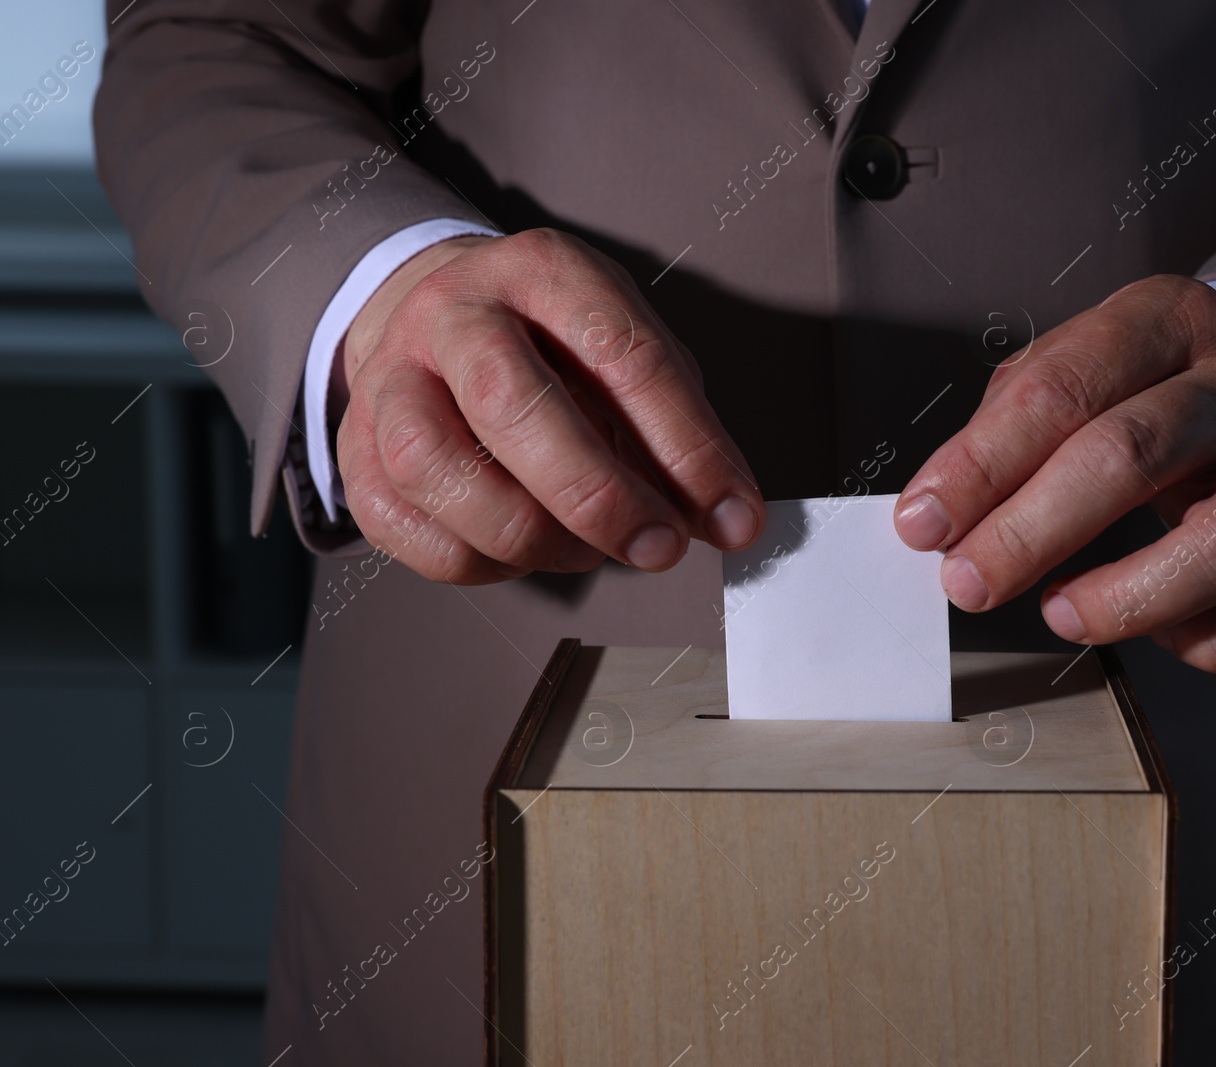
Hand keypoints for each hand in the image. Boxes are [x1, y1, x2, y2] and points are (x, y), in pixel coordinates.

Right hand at [332, 230, 764, 582]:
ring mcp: (390, 377)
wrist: (436, 314)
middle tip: (659, 548)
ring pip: (435, 467)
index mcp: (543, 272)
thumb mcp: (628, 351)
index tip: (735, 516)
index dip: (688, 448)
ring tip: (585, 550)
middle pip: (512, 405)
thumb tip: (724, 518)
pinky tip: (522, 552)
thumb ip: (678, 429)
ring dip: (528, 534)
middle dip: (598, 496)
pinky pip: (400, 523)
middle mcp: (454, 313)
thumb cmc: (555, 343)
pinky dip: (474, 560)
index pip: (622, 356)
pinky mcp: (354, 446)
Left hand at [894, 275, 1215, 673]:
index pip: (1062, 390)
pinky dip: (1213, 640)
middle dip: (1031, 532)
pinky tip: (1158, 633)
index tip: (923, 523)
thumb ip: (1003, 430)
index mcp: (1164, 322)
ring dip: (1128, 596)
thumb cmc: (1140, 384)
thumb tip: (937, 516)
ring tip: (1060, 614)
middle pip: (1133, 456)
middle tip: (969, 582)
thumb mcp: (1070, 365)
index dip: (982, 464)